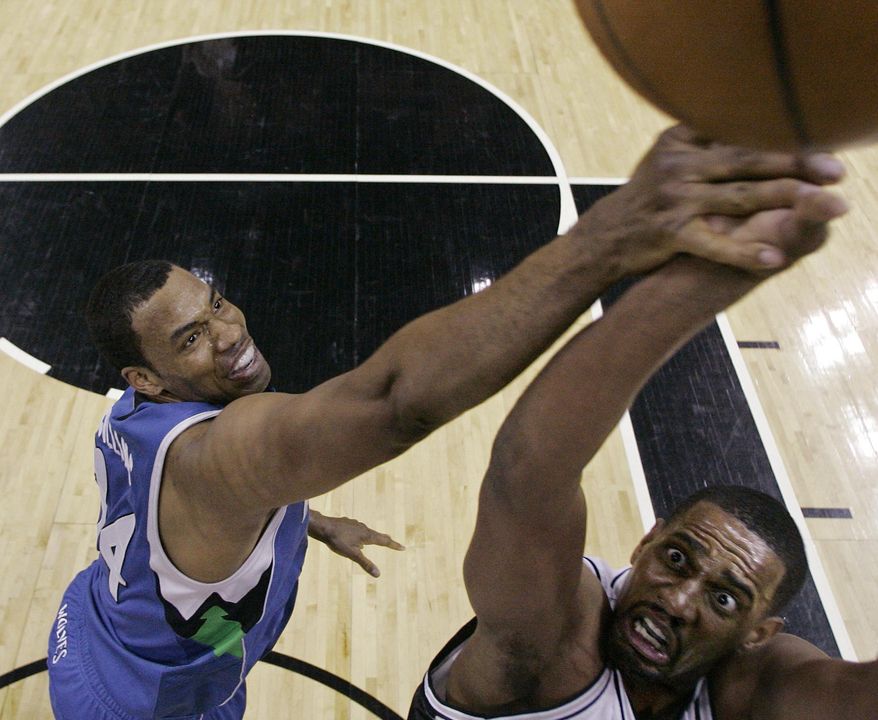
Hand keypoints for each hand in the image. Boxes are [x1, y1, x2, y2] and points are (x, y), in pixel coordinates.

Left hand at [308, 511, 403, 576]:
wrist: (323, 527)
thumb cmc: (338, 541)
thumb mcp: (352, 554)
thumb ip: (365, 564)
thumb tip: (378, 574)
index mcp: (367, 536)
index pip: (384, 541)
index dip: (394, 545)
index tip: (403, 547)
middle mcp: (364, 528)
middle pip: (377, 535)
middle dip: (385, 540)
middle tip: (392, 543)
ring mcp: (356, 525)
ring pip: (367, 532)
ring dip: (372, 537)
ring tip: (374, 540)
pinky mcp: (348, 523)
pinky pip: (357, 530)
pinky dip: (360, 535)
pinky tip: (354, 537)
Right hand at [574, 124, 846, 275]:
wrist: (603, 237)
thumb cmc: (645, 199)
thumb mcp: (668, 160)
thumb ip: (704, 143)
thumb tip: (755, 126)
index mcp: (681, 141)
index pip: (739, 132)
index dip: (780, 134)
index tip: (820, 138)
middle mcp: (679, 165)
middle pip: (747, 159)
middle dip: (796, 162)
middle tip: (835, 169)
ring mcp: (675, 199)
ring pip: (740, 197)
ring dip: (784, 199)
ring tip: (823, 203)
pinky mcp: (671, 233)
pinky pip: (715, 243)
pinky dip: (745, 252)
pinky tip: (773, 259)